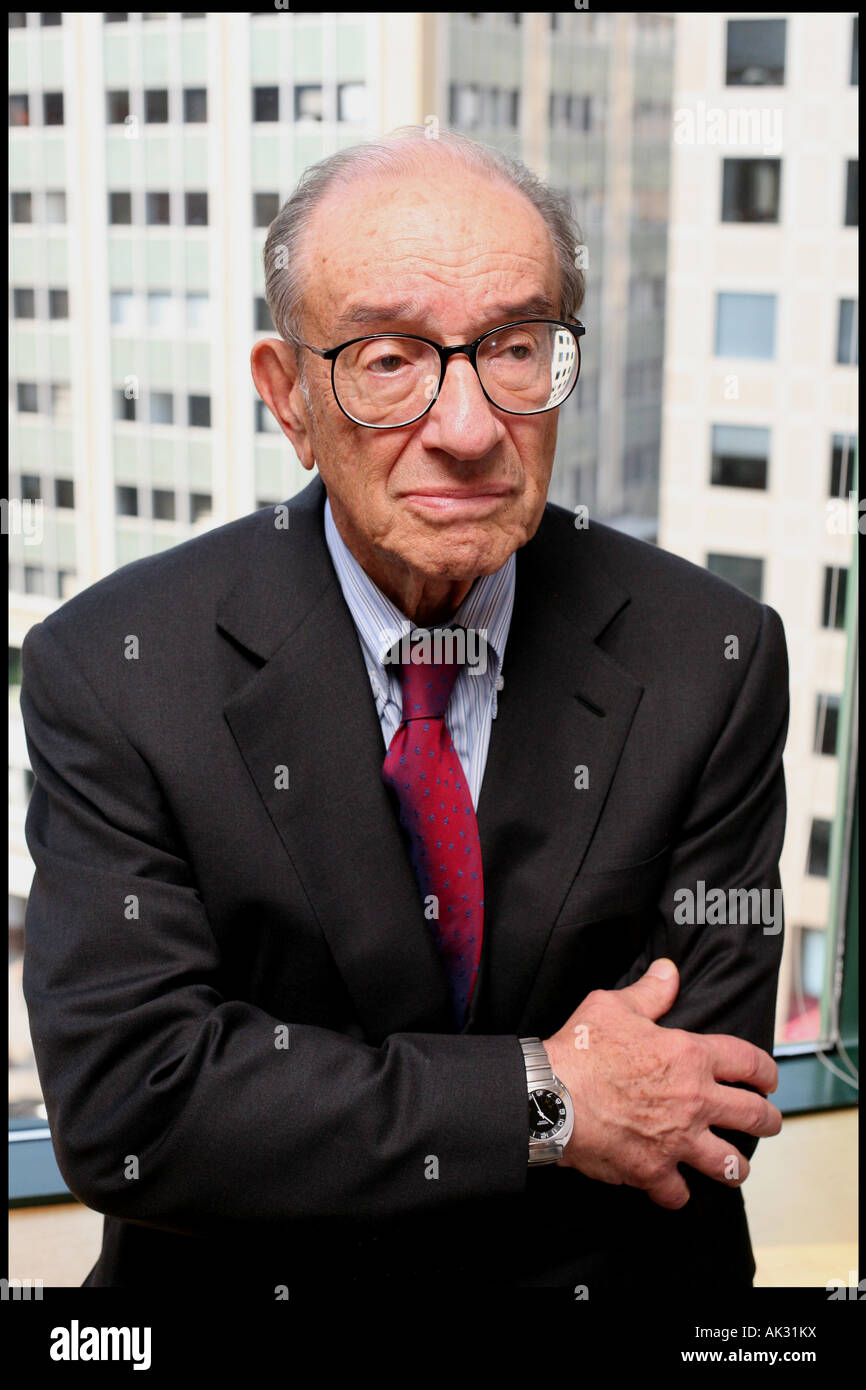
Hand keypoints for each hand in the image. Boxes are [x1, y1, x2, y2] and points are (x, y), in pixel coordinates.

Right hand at [543, 958, 781, 1209]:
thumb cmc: (580, 1050)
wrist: (549, 1098)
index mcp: (690, 1056)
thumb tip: (669, 971)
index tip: (768, 1079)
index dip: (766, 1071)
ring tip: (733, 1164)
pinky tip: (675, 1188)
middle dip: (768, 1120)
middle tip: (768, 1122)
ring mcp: (677, 1141)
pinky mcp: (653, 1171)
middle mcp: (695, 1101)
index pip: (749, 1062)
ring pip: (731, 1164)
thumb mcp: (613, 1007)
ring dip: (735, 1165)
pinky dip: (678, 1193)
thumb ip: (649, 992)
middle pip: (755, 1117)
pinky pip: (680, 1194)